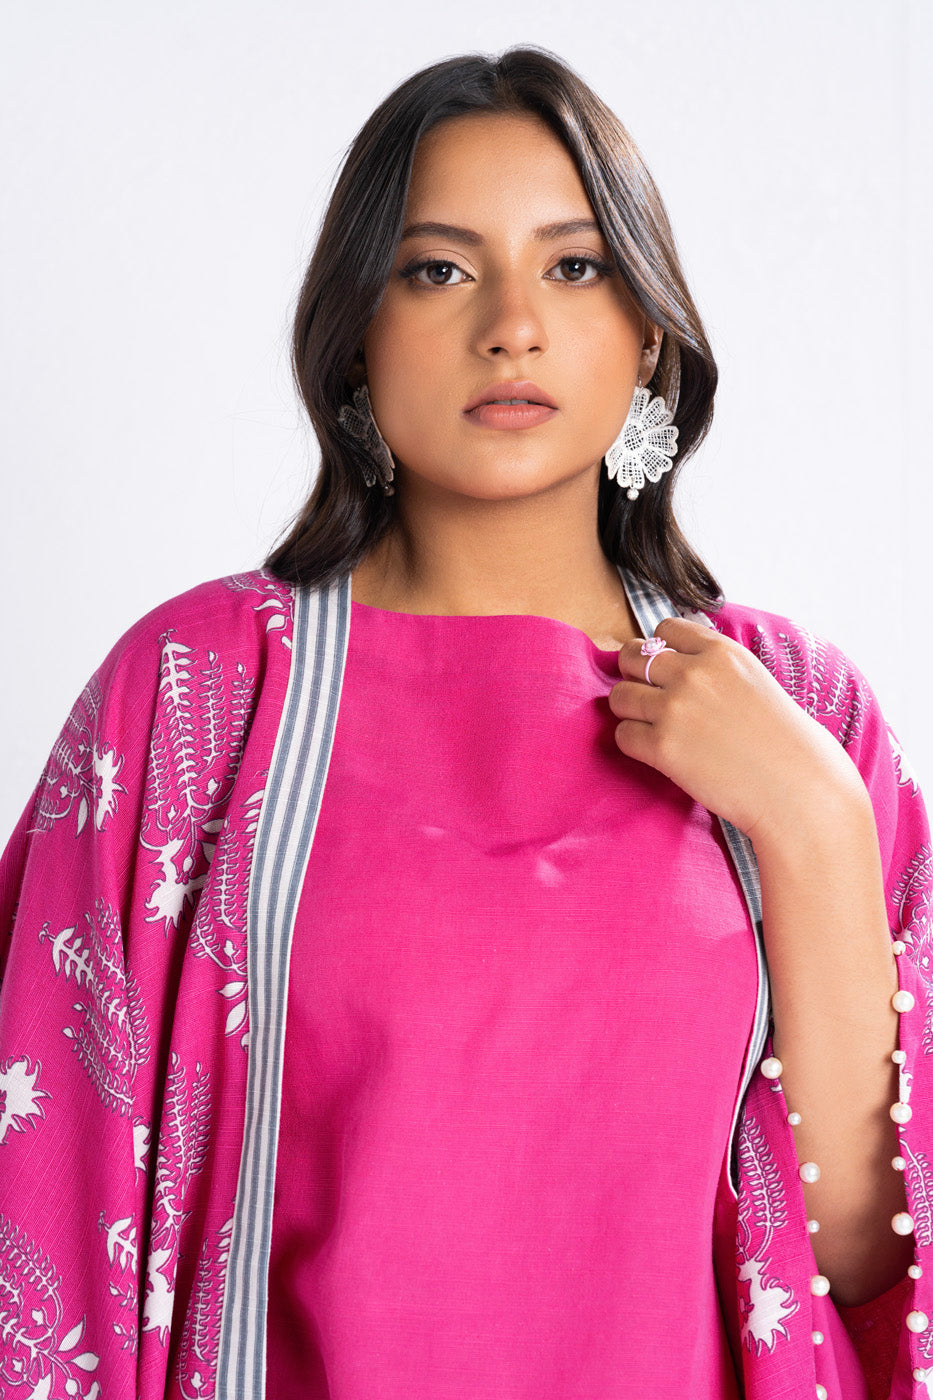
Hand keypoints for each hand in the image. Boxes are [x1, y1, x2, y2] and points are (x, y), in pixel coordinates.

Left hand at [607, 617, 868, 846]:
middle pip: (632, 657)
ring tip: (651, 728)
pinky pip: (622, 735)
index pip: (665, 629)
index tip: (665, 670)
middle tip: (649, 699)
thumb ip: (717, 669)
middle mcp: (693, 673)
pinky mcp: (662, 747)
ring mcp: (675, 709)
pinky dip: (633, 744)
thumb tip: (677, 667)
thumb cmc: (788, 743)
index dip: (659, 649)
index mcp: (721, 652)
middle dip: (635, 676)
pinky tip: (657, 753)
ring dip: (629, 711)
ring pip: (619, 696)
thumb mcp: (756, 681)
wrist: (799, 790)